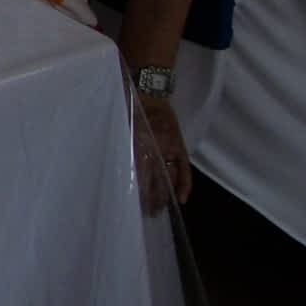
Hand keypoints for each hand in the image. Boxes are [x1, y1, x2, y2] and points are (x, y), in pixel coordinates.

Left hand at [132, 93, 191, 211]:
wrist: (148, 91)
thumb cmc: (129, 110)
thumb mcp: (121, 131)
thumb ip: (125, 150)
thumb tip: (125, 173)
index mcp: (137, 146)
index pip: (139, 178)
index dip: (139, 194)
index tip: (136, 207)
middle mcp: (154, 150)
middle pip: (153, 182)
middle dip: (151, 200)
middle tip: (148, 213)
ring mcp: (169, 149)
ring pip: (167, 178)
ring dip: (164, 196)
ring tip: (159, 209)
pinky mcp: (179, 146)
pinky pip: (184, 169)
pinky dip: (184, 184)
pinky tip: (182, 199)